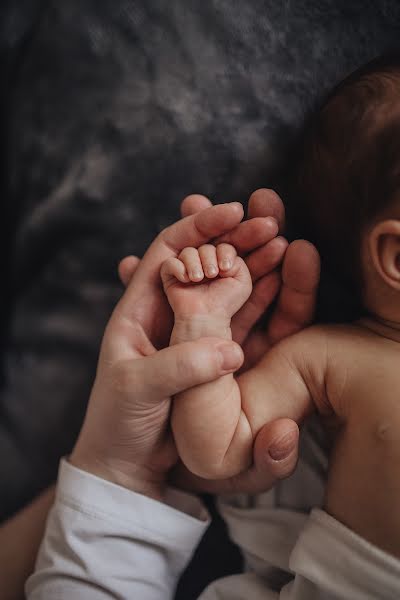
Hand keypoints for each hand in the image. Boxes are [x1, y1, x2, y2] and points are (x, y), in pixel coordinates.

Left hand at [118, 190, 319, 493]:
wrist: (127, 463)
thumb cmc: (118, 421)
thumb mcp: (137, 388)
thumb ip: (178, 366)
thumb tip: (231, 351)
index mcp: (139, 308)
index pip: (169, 251)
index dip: (199, 227)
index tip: (233, 213)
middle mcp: (171, 313)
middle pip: (205, 264)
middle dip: (235, 240)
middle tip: (270, 223)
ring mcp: (197, 334)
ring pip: (229, 288)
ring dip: (255, 265)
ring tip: (285, 244)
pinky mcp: (218, 356)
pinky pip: (244, 321)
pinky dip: (263, 301)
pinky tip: (283, 282)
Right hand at [161, 243, 251, 319]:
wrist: (207, 317)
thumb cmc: (225, 303)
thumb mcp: (242, 281)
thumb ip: (238, 262)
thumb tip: (223, 253)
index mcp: (220, 262)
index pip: (222, 246)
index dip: (224, 253)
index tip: (225, 269)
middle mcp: (203, 263)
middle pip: (205, 247)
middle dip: (209, 259)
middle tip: (211, 275)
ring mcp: (186, 268)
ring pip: (188, 252)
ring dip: (194, 264)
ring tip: (198, 279)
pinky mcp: (171, 276)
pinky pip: (170, 262)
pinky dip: (178, 268)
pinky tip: (185, 280)